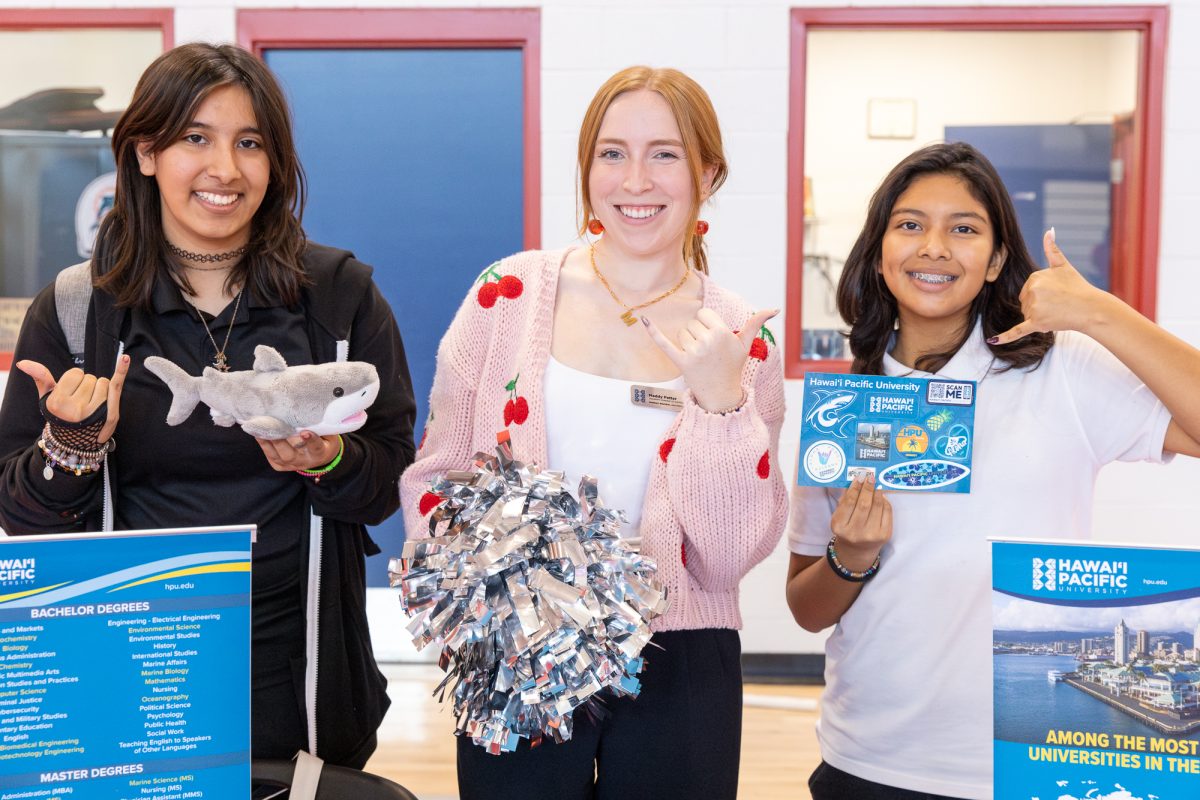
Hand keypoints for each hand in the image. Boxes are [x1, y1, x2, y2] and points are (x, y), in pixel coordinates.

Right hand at [17, 356, 129, 442]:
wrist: (78, 442)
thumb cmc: (62, 415)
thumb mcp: (48, 399)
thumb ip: (40, 378)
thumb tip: (22, 362)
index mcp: (58, 403)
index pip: (75, 373)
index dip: (75, 380)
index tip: (72, 393)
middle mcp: (75, 409)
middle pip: (91, 377)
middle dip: (88, 385)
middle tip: (83, 402)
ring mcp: (95, 412)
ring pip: (104, 382)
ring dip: (101, 389)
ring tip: (94, 404)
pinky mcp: (111, 414)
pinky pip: (117, 386)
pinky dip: (122, 371)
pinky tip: (125, 358)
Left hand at [256, 431, 340, 472]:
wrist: (320, 457)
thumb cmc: (324, 439)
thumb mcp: (328, 433)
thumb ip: (321, 425)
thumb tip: (309, 411)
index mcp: (320, 453)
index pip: (316, 447)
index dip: (310, 440)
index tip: (305, 432)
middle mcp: (305, 461)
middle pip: (291, 454)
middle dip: (281, 440)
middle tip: (274, 425)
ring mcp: (291, 465)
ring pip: (278, 456)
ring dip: (268, 441)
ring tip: (261, 427)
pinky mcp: (280, 466)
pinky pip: (271, 456)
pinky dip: (264, 444)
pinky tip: (258, 433)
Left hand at [642, 308, 777, 411]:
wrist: (721, 395)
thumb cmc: (732, 367)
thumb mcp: (745, 345)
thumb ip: (756, 324)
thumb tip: (774, 309)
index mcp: (723, 333)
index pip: (704, 314)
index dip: (707, 324)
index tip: (713, 338)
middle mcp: (709, 341)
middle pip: (692, 323)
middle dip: (697, 334)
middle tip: (707, 352)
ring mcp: (694, 352)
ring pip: (681, 333)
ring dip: (687, 343)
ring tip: (699, 358)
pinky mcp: (681, 362)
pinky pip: (664, 343)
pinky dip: (653, 332)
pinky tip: (643, 319)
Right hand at [829, 474, 890, 571]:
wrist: (857, 551)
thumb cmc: (847, 529)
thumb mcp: (840, 517)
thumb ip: (846, 500)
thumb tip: (857, 480)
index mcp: (840, 526)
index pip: (849, 502)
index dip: (855, 488)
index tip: (859, 477)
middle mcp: (855, 532)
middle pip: (864, 504)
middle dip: (868, 488)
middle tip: (870, 477)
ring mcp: (871, 535)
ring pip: (877, 506)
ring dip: (877, 492)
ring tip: (876, 484)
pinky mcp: (884, 535)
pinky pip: (887, 512)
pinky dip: (885, 502)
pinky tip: (881, 497)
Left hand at [990, 229, 1115, 343]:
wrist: (1091, 308)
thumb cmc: (1078, 287)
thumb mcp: (1063, 266)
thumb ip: (1052, 249)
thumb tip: (1049, 230)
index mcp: (1035, 277)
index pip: (1028, 289)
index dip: (1042, 293)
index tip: (1056, 292)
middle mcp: (1032, 291)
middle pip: (1025, 302)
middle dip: (1038, 305)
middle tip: (1058, 303)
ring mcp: (1034, 308)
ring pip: (1026, 314)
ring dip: (1038, 316)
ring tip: (1057, 312)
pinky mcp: (1036, 323)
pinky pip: (1017, 331)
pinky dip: (1004, 337)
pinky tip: (992, 339)